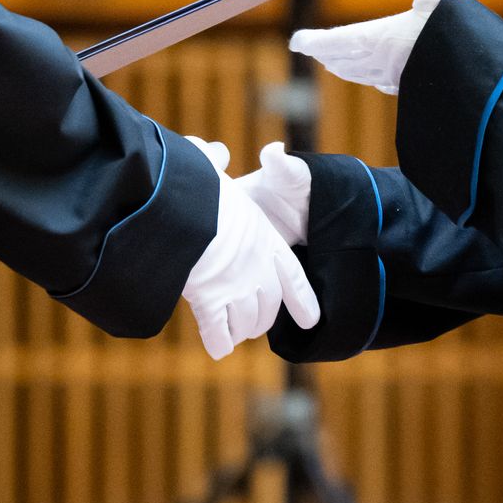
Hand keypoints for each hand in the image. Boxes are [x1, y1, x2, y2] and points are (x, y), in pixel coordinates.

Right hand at [180, 136, 319, 359]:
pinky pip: (217, 331)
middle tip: (252, 326)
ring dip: (240, 330)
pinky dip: (219, 341)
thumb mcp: (254, 172)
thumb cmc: (217, 187)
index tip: (310, 321)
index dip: (301, 301)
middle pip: (269, 307)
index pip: (293, 278)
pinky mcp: (209, 300)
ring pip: (246, 323)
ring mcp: (235, 287)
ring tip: (233, 334)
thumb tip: (274, 154)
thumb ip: (268, 166)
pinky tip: (219, 348)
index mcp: (269, 243)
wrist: (191, 204)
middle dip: (262, 318)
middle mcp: (258, 270)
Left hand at [289, 0, 454, 95]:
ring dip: (343, 67)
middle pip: (344, 59)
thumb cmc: (456, 33)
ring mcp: (397, 80)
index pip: (335, 41)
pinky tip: (377, 80)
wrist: (479, 76)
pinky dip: (370, 78)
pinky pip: (383, 84)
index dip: (313, 42)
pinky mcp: (412, 90)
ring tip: (334, 64)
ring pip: (360, 74)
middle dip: (326, 53)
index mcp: (380, 39)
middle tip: (311, 49)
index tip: (296, 42)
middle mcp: (383, 63)